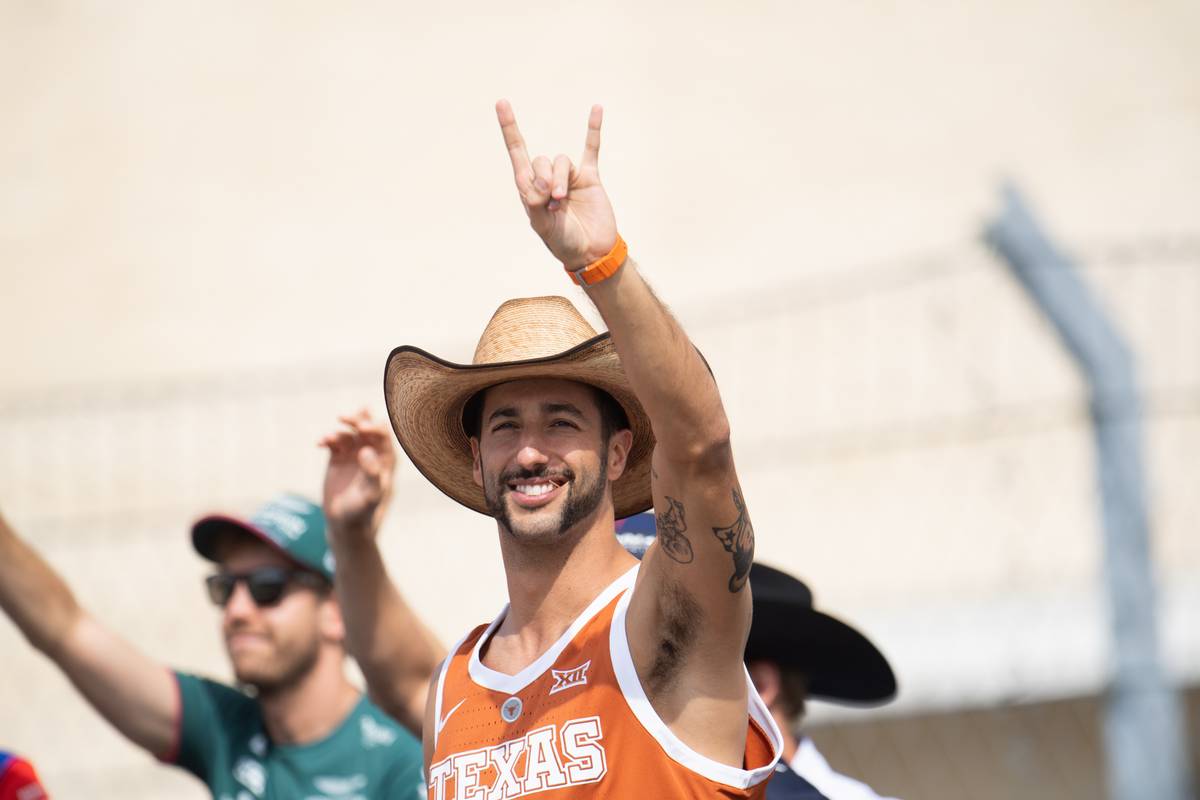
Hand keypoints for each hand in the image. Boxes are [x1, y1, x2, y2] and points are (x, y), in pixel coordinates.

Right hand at [319, 409, 395, 540]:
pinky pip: (333, 441)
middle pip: (366, 426)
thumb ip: (372, 473)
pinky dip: (327, 438)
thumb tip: (367, 450)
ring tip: (328, 439)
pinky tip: (319, 443)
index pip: (383, 434)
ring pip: (348, 432)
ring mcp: (354, 454)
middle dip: (356, 419)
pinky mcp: (337, 458)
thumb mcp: (371, 494)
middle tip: (342, 417)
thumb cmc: (364, 511)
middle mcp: (371, 452)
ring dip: (338, 431)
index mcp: (385, 458)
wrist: (345, 523)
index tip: (362, 429)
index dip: (374, 427)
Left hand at [496, 99, 617, 268]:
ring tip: (562, 200)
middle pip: (541, 160)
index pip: (517, 153)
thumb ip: (536, 201)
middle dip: (545, 178)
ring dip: (561, 179)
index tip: (502, 103)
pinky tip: (596, 108)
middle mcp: (547, 179)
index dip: (509, 129)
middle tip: (552, 201)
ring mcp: (569, 177)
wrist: (592, 252)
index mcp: (529, 189)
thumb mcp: (541, 226)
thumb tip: (542, 181)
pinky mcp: (589, 178)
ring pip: (561, 161)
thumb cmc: (563, 242)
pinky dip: (593, 129)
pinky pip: (591, 149)